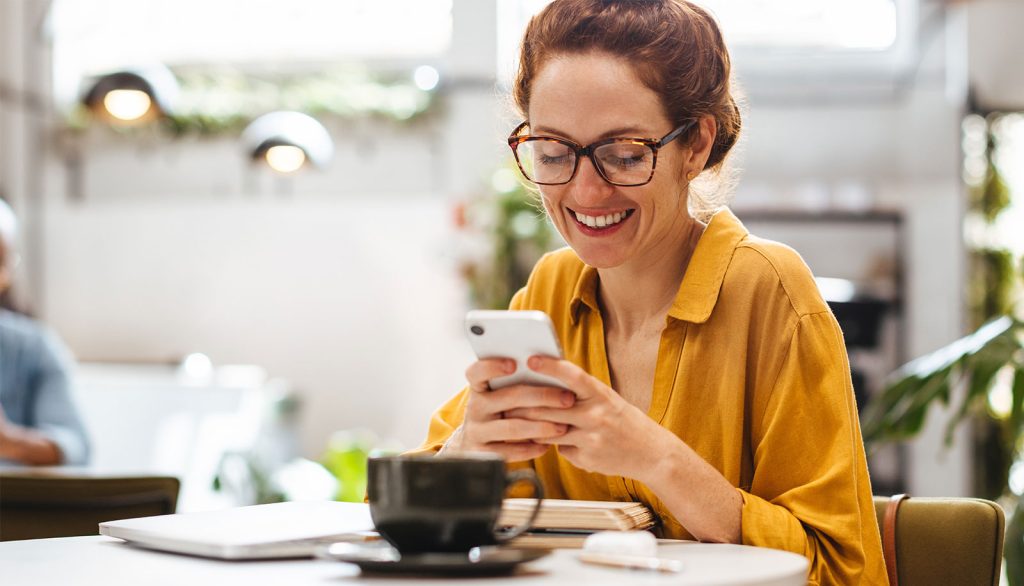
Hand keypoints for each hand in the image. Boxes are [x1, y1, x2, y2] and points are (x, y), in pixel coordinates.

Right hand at [443, 358, 575, 460]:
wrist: (473, 444)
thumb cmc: (497, 411)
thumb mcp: (498, 394)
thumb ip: (517, 382)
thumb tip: (551, 369)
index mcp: (479, 387)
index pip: (477, 372)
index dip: (492, 367)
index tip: (513, 364)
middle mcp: (475, 407)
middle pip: (509, 398)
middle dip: (542, 397)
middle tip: (567, 399)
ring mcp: (477, 431)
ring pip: (512, 427)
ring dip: (540, 427)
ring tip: (562, 427)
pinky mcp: (482, 453)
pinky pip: (510, 452)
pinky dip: (531, 449)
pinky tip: (546, 446)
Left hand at [504, 355, 679, 480]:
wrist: (651, 452)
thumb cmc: (623, 421)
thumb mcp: (606, 399)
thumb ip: (579, 394)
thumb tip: (544, 387)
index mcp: (601, 394)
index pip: (573, 376)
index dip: (550, 366)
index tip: (530, 359)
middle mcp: (596, 415)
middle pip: (550, 407)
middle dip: (524, 405)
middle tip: (504, 399)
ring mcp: (591, 438)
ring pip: (548, 431)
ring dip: (530, 427)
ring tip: (513, 420)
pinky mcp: (587, 458)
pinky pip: (560, 450)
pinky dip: (556, 445)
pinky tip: (556, 443)